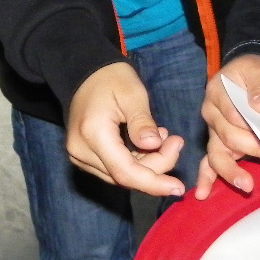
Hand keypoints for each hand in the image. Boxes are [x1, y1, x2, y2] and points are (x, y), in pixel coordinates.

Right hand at [65, 62, 186, 197]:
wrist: (85, 73)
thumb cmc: (112, 78)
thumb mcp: (133, 93)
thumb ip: (142, 122)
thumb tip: (154, 145)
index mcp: (92, 134)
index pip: (125, 172)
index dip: (153, 183)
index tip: (179, 187)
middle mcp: (81, 151)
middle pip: (125, 176)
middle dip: (157, 166)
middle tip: (177, 142)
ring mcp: (80, 156)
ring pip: (121, 175)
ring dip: (148, 164)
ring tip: (165, 138)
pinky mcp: (84, 157)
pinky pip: (114, 168)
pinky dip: (136, 161)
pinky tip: (149, 143)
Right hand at [195, 54, 259, 198]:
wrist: (249, 74)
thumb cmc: (254, 73)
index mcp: (217, 92)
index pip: (233, 115)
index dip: (252, 128)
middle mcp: (210, 113)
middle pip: (228, 137)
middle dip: (253, 149)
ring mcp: (213, 130)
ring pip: (216, 154)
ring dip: (230, 171)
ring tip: (246, 185)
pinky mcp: (218, 143)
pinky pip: (209, 162)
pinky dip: (206, 177)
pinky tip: (203, 194)